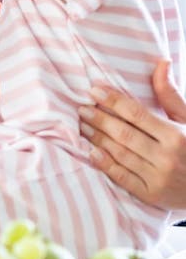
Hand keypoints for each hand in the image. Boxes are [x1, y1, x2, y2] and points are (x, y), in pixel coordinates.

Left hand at [80, 60, 185, 209]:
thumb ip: (170, 95)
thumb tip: (161, 63)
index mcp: (177, 136)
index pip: (137, 114)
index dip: (113, 101)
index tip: (94, 90)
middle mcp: (167, 157)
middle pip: (124, 134)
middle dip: (100, 119)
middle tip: (81, 108)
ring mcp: (159, 178)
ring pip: (120, 154)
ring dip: (97, 138)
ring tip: (82, 125)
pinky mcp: (151, 195)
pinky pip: (122, 178)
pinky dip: (105, 165)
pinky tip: (91, 152)